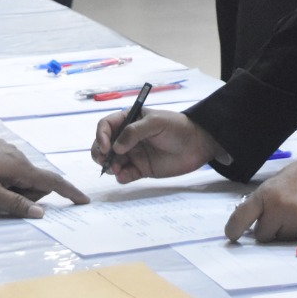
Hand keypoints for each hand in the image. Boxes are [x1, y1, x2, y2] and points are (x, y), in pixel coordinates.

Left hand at [0, 131, 87, 217]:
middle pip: (33, 185)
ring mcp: (9, 153)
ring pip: (20, 180)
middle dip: (22, 198)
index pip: (53, 182)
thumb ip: (15, 204)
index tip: (84, 201)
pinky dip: (2, 183)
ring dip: (9, 192)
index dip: (69, 192)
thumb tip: (41, 214)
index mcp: (21, 168)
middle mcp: (20, 158)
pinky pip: (9, 172)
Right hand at [91, 108, 223, 182]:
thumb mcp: (156, 122)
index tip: (107, 147)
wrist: (197, 145)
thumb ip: (134, 132)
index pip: (106, 126)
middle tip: (105, 160)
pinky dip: (121, 177)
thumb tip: (116, 148)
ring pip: (111, 162)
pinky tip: (126, 176)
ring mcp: (133, 154)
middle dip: (99, 153)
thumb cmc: (177, 127)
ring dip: (109, 166)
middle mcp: (127, 138)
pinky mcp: (141, 169)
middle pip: (103, 145)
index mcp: (129, 120)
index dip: (102, 135)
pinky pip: (124, 175)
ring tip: (118, 169)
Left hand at [223, 160, 296, 242]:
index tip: (232, 236)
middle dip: (270, 229)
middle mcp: (278, 207)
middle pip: (263, 235)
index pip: (242, 216)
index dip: (233, 229)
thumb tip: (251, 225)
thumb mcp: (276, 182)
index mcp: (266, 193)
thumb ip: (263, 202)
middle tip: (282, 216)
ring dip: (288, 231)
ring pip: (283, 240)